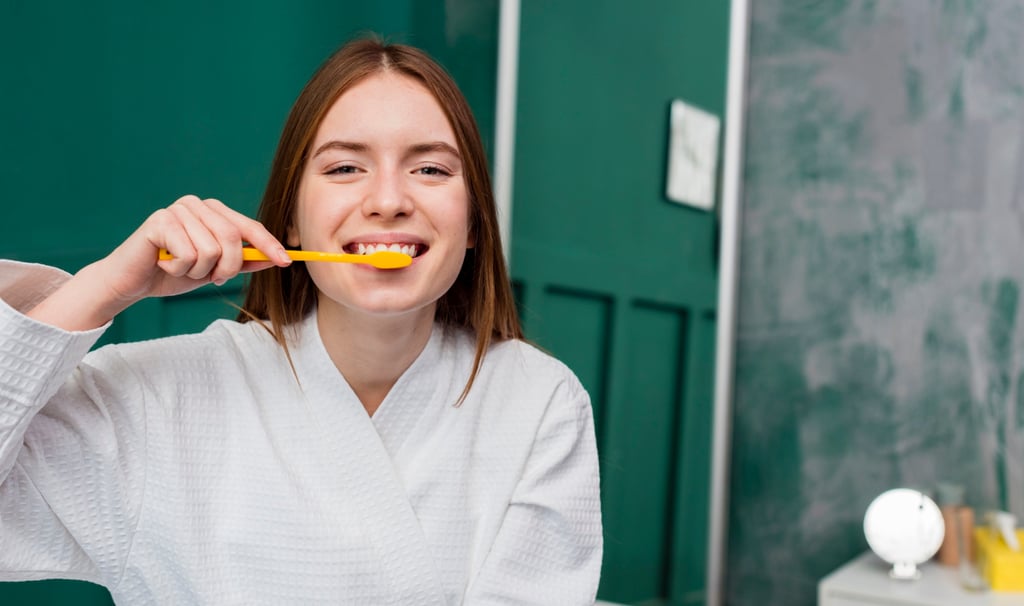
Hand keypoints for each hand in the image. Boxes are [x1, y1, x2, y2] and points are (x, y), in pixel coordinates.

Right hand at [28, 196, 291, 330]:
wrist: (132, 281)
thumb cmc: (173, 273)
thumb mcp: (214, 270)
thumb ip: (241, 262)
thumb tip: (272, 259)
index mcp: (213, 212)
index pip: (248, 226)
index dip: (268, 245)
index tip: (286, 262)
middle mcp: (197, 205)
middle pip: (233, 238)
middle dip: (228, 267)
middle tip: (212, 277)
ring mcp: (178, 210)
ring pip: (211, 249)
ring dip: (199, 270)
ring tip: (181, 267)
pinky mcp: (160, 221)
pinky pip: (189, 253)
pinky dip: (179, 268)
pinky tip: (165, 262)